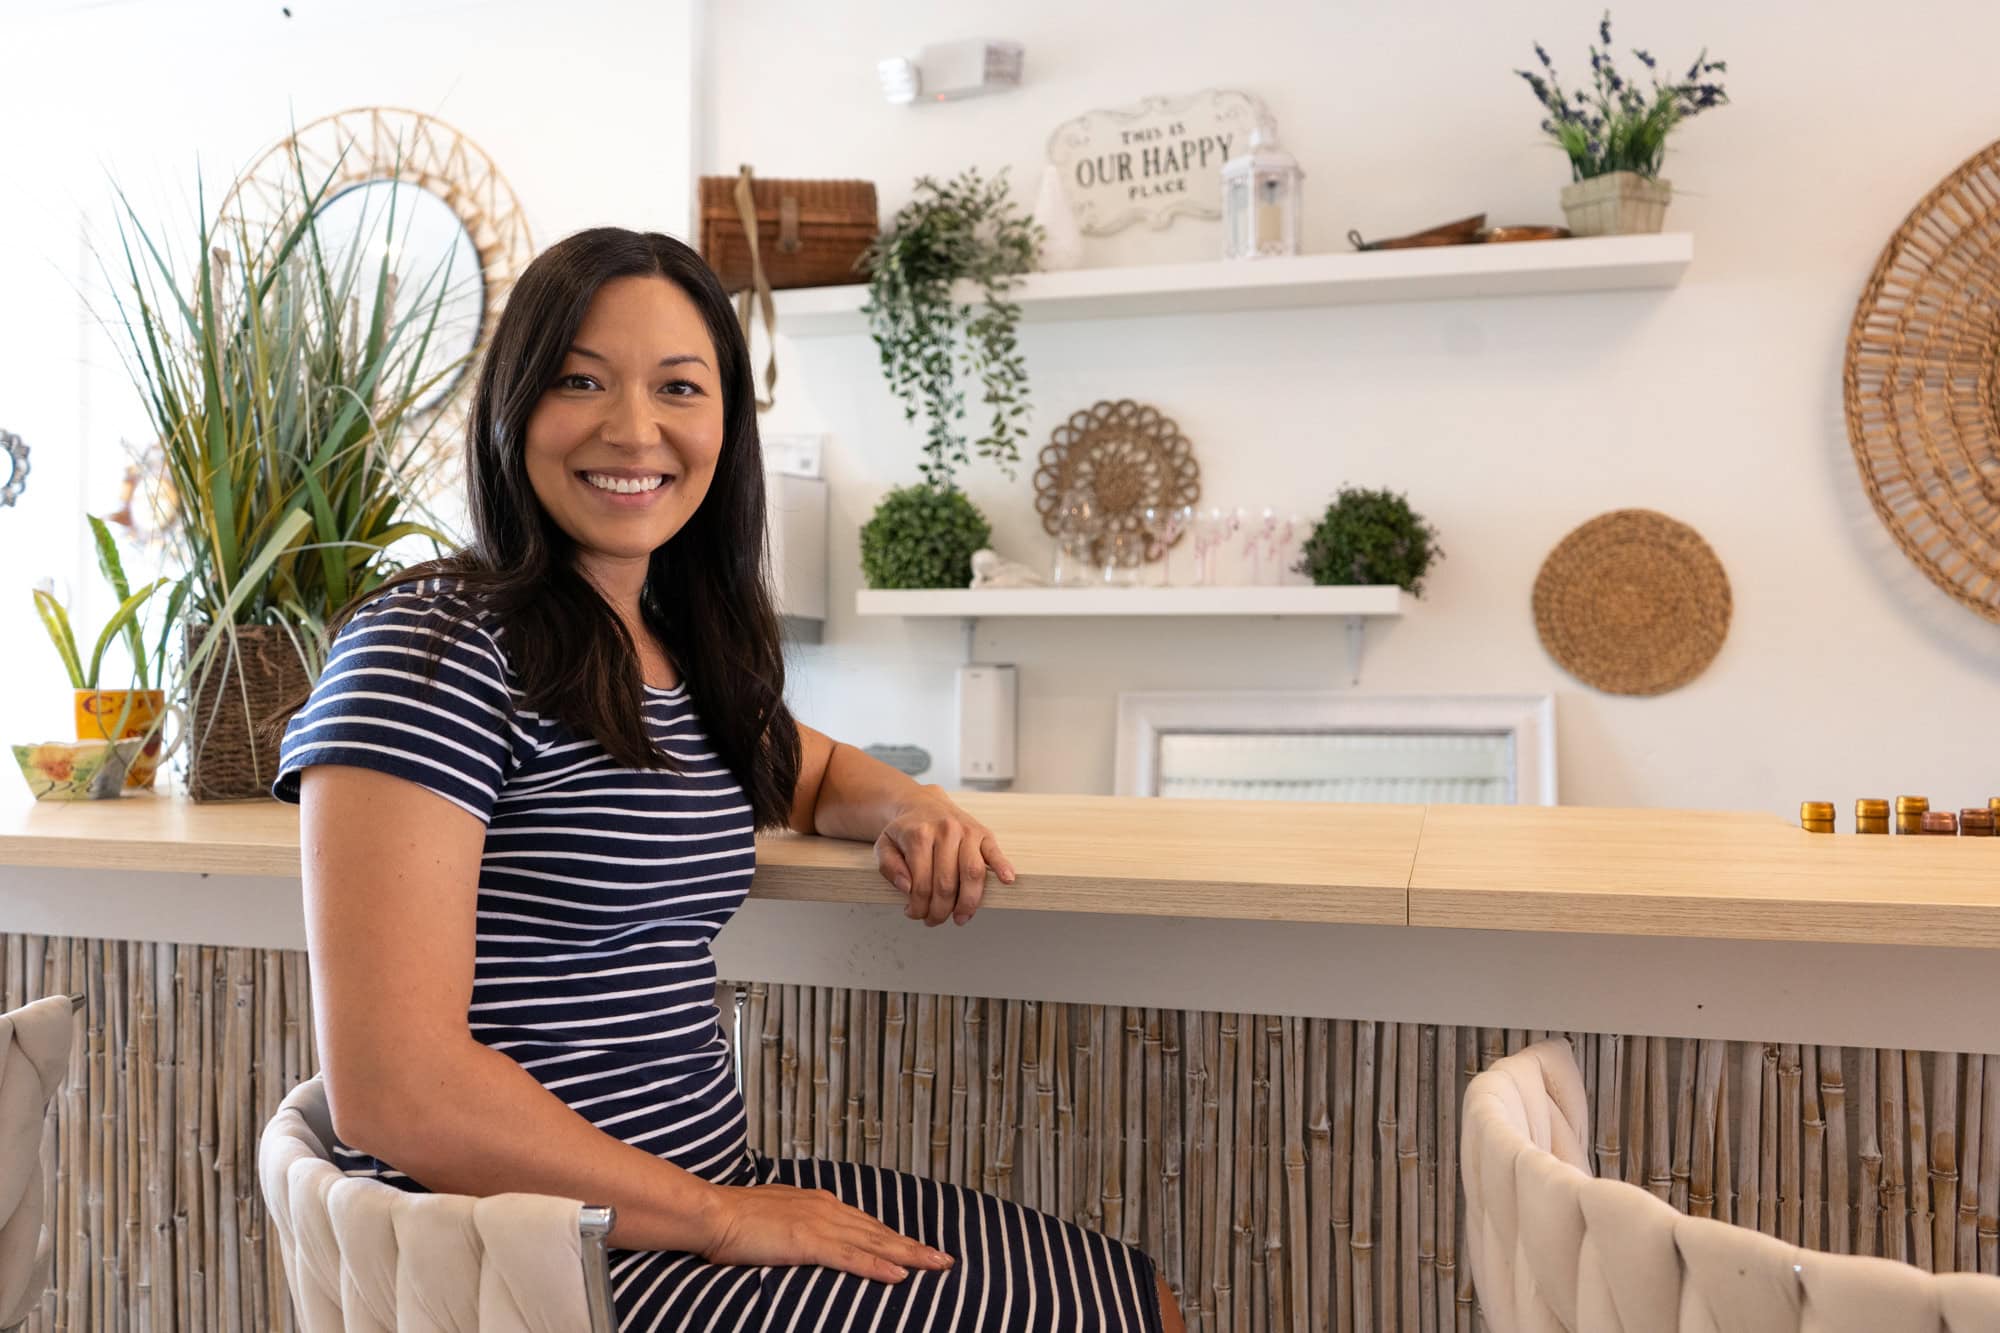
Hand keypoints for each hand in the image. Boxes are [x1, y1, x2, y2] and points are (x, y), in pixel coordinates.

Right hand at [702, 1182, 953, 1282]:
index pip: (866, 1224)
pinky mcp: (807, 1241)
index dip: (894, 1238)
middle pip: (879, 1232)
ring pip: (874, 1243)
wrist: (711, 1212)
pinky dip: (877, 1266)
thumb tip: (805, 1238)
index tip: (917, 1248)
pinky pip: (850, 1257)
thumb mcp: (775, 1218)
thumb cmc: (733, 1218)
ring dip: (909, 1256)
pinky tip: (898, 1276)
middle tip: (945, 1259)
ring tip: (937, 1266)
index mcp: (819, 1203)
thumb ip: (797, 1226)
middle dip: (914, 1247)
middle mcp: (826, 1209)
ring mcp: (819, 1224)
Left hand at [874, 788, 1016, 926]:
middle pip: (947, 884)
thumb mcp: (884, 845)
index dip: (918, 906)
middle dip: (941, 910)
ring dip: (968, 902)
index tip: (914, 914)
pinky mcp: (983, 832)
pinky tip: (1007, 881)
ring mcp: (966, 830)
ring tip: (961, 917)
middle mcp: (945, 831)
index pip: (921, 884)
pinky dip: (1002, 867)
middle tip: (935, 920)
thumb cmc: (905, 830)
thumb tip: (907, 887)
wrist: (922, 802)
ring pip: (972, 873)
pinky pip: (994, 852)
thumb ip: (889, 867)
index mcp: (919, 835)